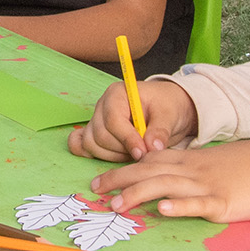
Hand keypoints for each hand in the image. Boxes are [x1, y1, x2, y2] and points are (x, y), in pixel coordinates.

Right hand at [68, 76, 196, 162]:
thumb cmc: (166, 106)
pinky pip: (80, 145)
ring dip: (113, 156)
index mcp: (118, 94)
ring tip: (134, 153)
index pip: (113, 119)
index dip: (127, 139)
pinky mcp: (94, 133)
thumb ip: (161, 130)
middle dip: (122, 149)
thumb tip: (152, 147)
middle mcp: (102, 106)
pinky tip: (111, 156)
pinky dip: (91, 154)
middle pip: (100, 135)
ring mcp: (96, 120)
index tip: (143, 152)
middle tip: (143, 152)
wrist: (165, 109)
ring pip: (91, 144)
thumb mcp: (170, 114)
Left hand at [88, 138, 249, 221]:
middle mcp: (193, 170)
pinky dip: (178, 206)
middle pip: (149, 171)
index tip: (100, 179)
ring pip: (166, 186)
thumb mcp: (216, 163)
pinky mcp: (225, 202)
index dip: (122, 168)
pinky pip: (198, 203)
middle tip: (95, 190)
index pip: (149, 160)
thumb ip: (193, 170)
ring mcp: (208, 185)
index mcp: (191, 160)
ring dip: (138, 194)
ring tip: (116, 205)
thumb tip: (170, 181)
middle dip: (119, 179)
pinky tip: (161, 210)